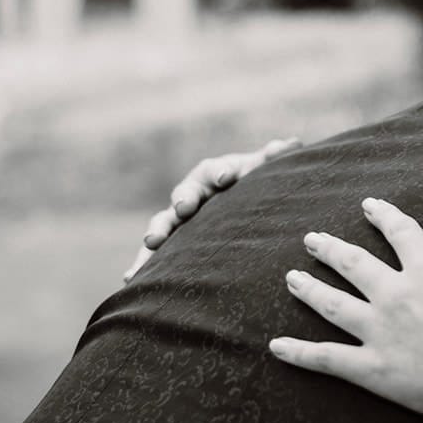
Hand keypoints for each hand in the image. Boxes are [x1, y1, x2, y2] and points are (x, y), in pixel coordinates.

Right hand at [124, 136, 301, 280]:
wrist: (235, 206)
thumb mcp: (263, 171)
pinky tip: (132, 279)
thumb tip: (290, 143)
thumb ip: (273, 160)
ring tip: (151, 242)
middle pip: (183, 194)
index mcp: (212, 175)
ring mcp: (178, 220)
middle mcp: (191, 195)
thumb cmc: (250, 185)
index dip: (219, 172)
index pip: (213, 170)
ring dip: (157, 231)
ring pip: (164, 223)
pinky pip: (154, 255)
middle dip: (183, 200)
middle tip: (184, 207)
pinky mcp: (171, 244)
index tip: (225, 177)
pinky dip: (143, 264)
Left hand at [269, 197, 422, 422]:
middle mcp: (395, 294)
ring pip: (333, 304)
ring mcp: (379, 332)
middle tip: (311, 240)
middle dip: (330, 249)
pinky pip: (327, 359)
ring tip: (292, 279)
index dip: (383, 216)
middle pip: (353, 264)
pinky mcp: (373, 369)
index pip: (400, 232)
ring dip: (310, 289)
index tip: (369, 206)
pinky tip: (276, 346)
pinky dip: (299, 353)